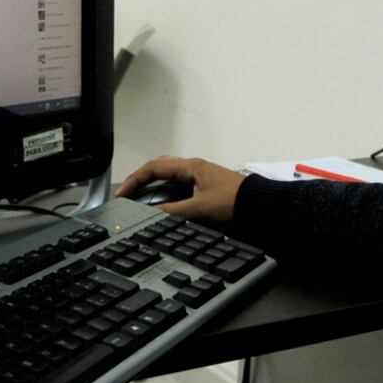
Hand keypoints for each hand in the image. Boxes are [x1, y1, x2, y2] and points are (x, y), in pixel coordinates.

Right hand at [116, 156, 245, 222]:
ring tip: (139, 201)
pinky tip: (161, 207)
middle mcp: (192, 169)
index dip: (135, 180)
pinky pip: (177, 188)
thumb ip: (173, 211)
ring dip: (153, 187)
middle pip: (158, 169)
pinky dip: (165, 195)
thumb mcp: (199, 208)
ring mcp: (198, 177)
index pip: (153, 168)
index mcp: (190, 167)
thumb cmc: (233, 201)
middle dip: (140, 180)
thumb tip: (151, 215)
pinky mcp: (203, 188)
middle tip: (128, 194)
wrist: (260, 205)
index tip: (122, 194)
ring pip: (168, 178)